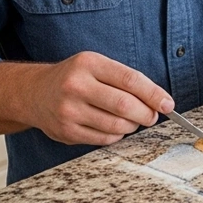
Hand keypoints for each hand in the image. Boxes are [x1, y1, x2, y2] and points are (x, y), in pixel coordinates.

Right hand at [22, 51, 173, 145]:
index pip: (130, 80)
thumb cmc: (74, 77)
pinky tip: (114, 127)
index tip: (167, 104)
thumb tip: (158, 100)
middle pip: (124, 106)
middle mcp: (76, 86)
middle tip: (152, 116)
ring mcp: (69, 110)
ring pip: (116, 125)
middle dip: (146, 114)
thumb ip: (124, 79)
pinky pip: (104, 139)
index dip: (153, 94)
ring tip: (131, 120)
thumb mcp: (96, 65)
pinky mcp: (66, 131)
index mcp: (88, 64)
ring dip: (132, 126)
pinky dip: (116, 135)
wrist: (34, 93)